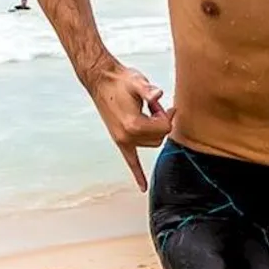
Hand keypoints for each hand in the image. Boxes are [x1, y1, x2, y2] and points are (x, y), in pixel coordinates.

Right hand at [88, 64, 172, 191]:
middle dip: (161, 122)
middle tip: (155, 107)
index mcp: (133, 125)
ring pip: (151, 143)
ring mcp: (122, 140)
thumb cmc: (120, 80)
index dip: (167, 115)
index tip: (161, 104)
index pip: (164, 128)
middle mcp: (127, 136)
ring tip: (147, 112)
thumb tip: (158, 94)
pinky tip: (143, 188)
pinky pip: (130, 161)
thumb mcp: (137, 82)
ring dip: (153, 130)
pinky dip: (137, 174)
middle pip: (160, 138)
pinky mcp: (119, 140)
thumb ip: (148, 90)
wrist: (101, 80)